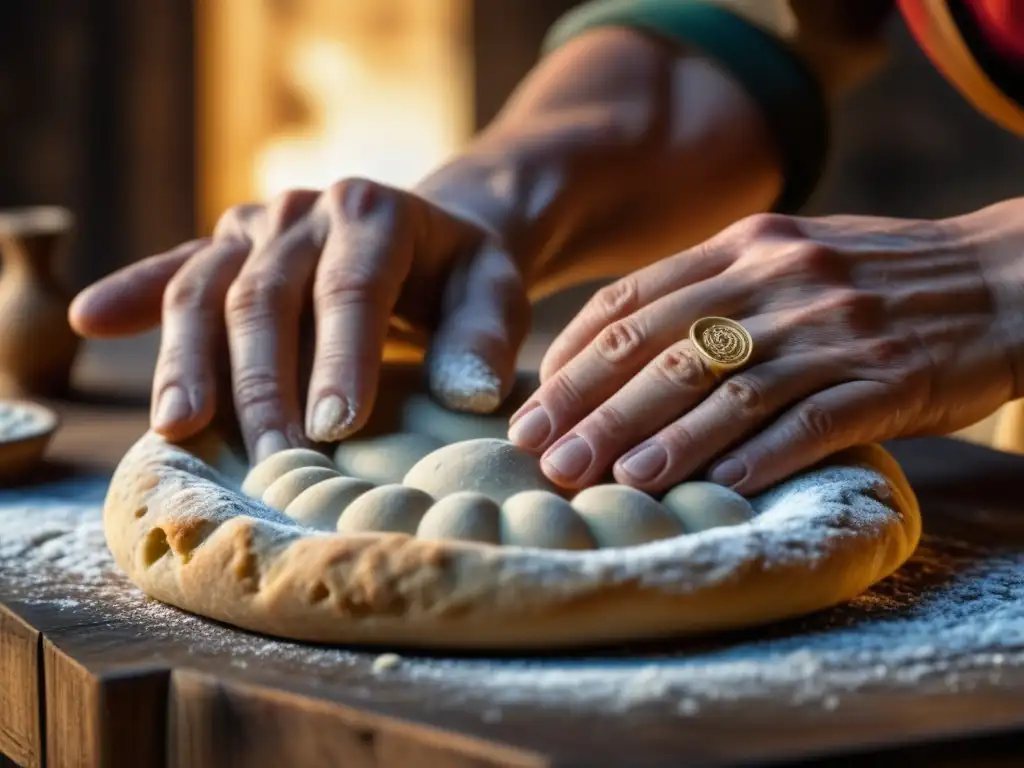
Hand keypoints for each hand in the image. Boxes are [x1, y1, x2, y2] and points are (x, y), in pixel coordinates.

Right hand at [70, 177, 529, 460]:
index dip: (342, 358)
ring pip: (208, 290)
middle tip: (271, 459)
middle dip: (265, 382)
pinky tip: (90, 319)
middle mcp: (304, 211)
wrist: (428, 240)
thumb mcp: (494, 295)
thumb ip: (483, 340)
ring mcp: (256, 227)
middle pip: (268, 296)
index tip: (336, 427)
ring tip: (179, 427)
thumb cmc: (463, 279)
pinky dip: (133, 294)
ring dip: (190, 361)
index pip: (351, 288)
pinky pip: (175, 272)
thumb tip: (468, 397)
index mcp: (374, 211)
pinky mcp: (226, 249)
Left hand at [508, 200, 1023, 494]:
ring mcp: (836, 329)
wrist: (1003, 277)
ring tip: (615, 484)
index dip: (573, 357)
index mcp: (746, 246)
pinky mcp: (887, 379)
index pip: (633, 301)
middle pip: (666, 348)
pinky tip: (718, 490)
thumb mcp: (787, 256)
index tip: (532, 406)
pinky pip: (812, 422)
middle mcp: (781, 279)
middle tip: (545, 458)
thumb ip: (709, 287)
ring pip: (730, 389)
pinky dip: (759, 457)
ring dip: (666, 441)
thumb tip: (616, 347)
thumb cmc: (875, 276)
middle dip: (595, 408)